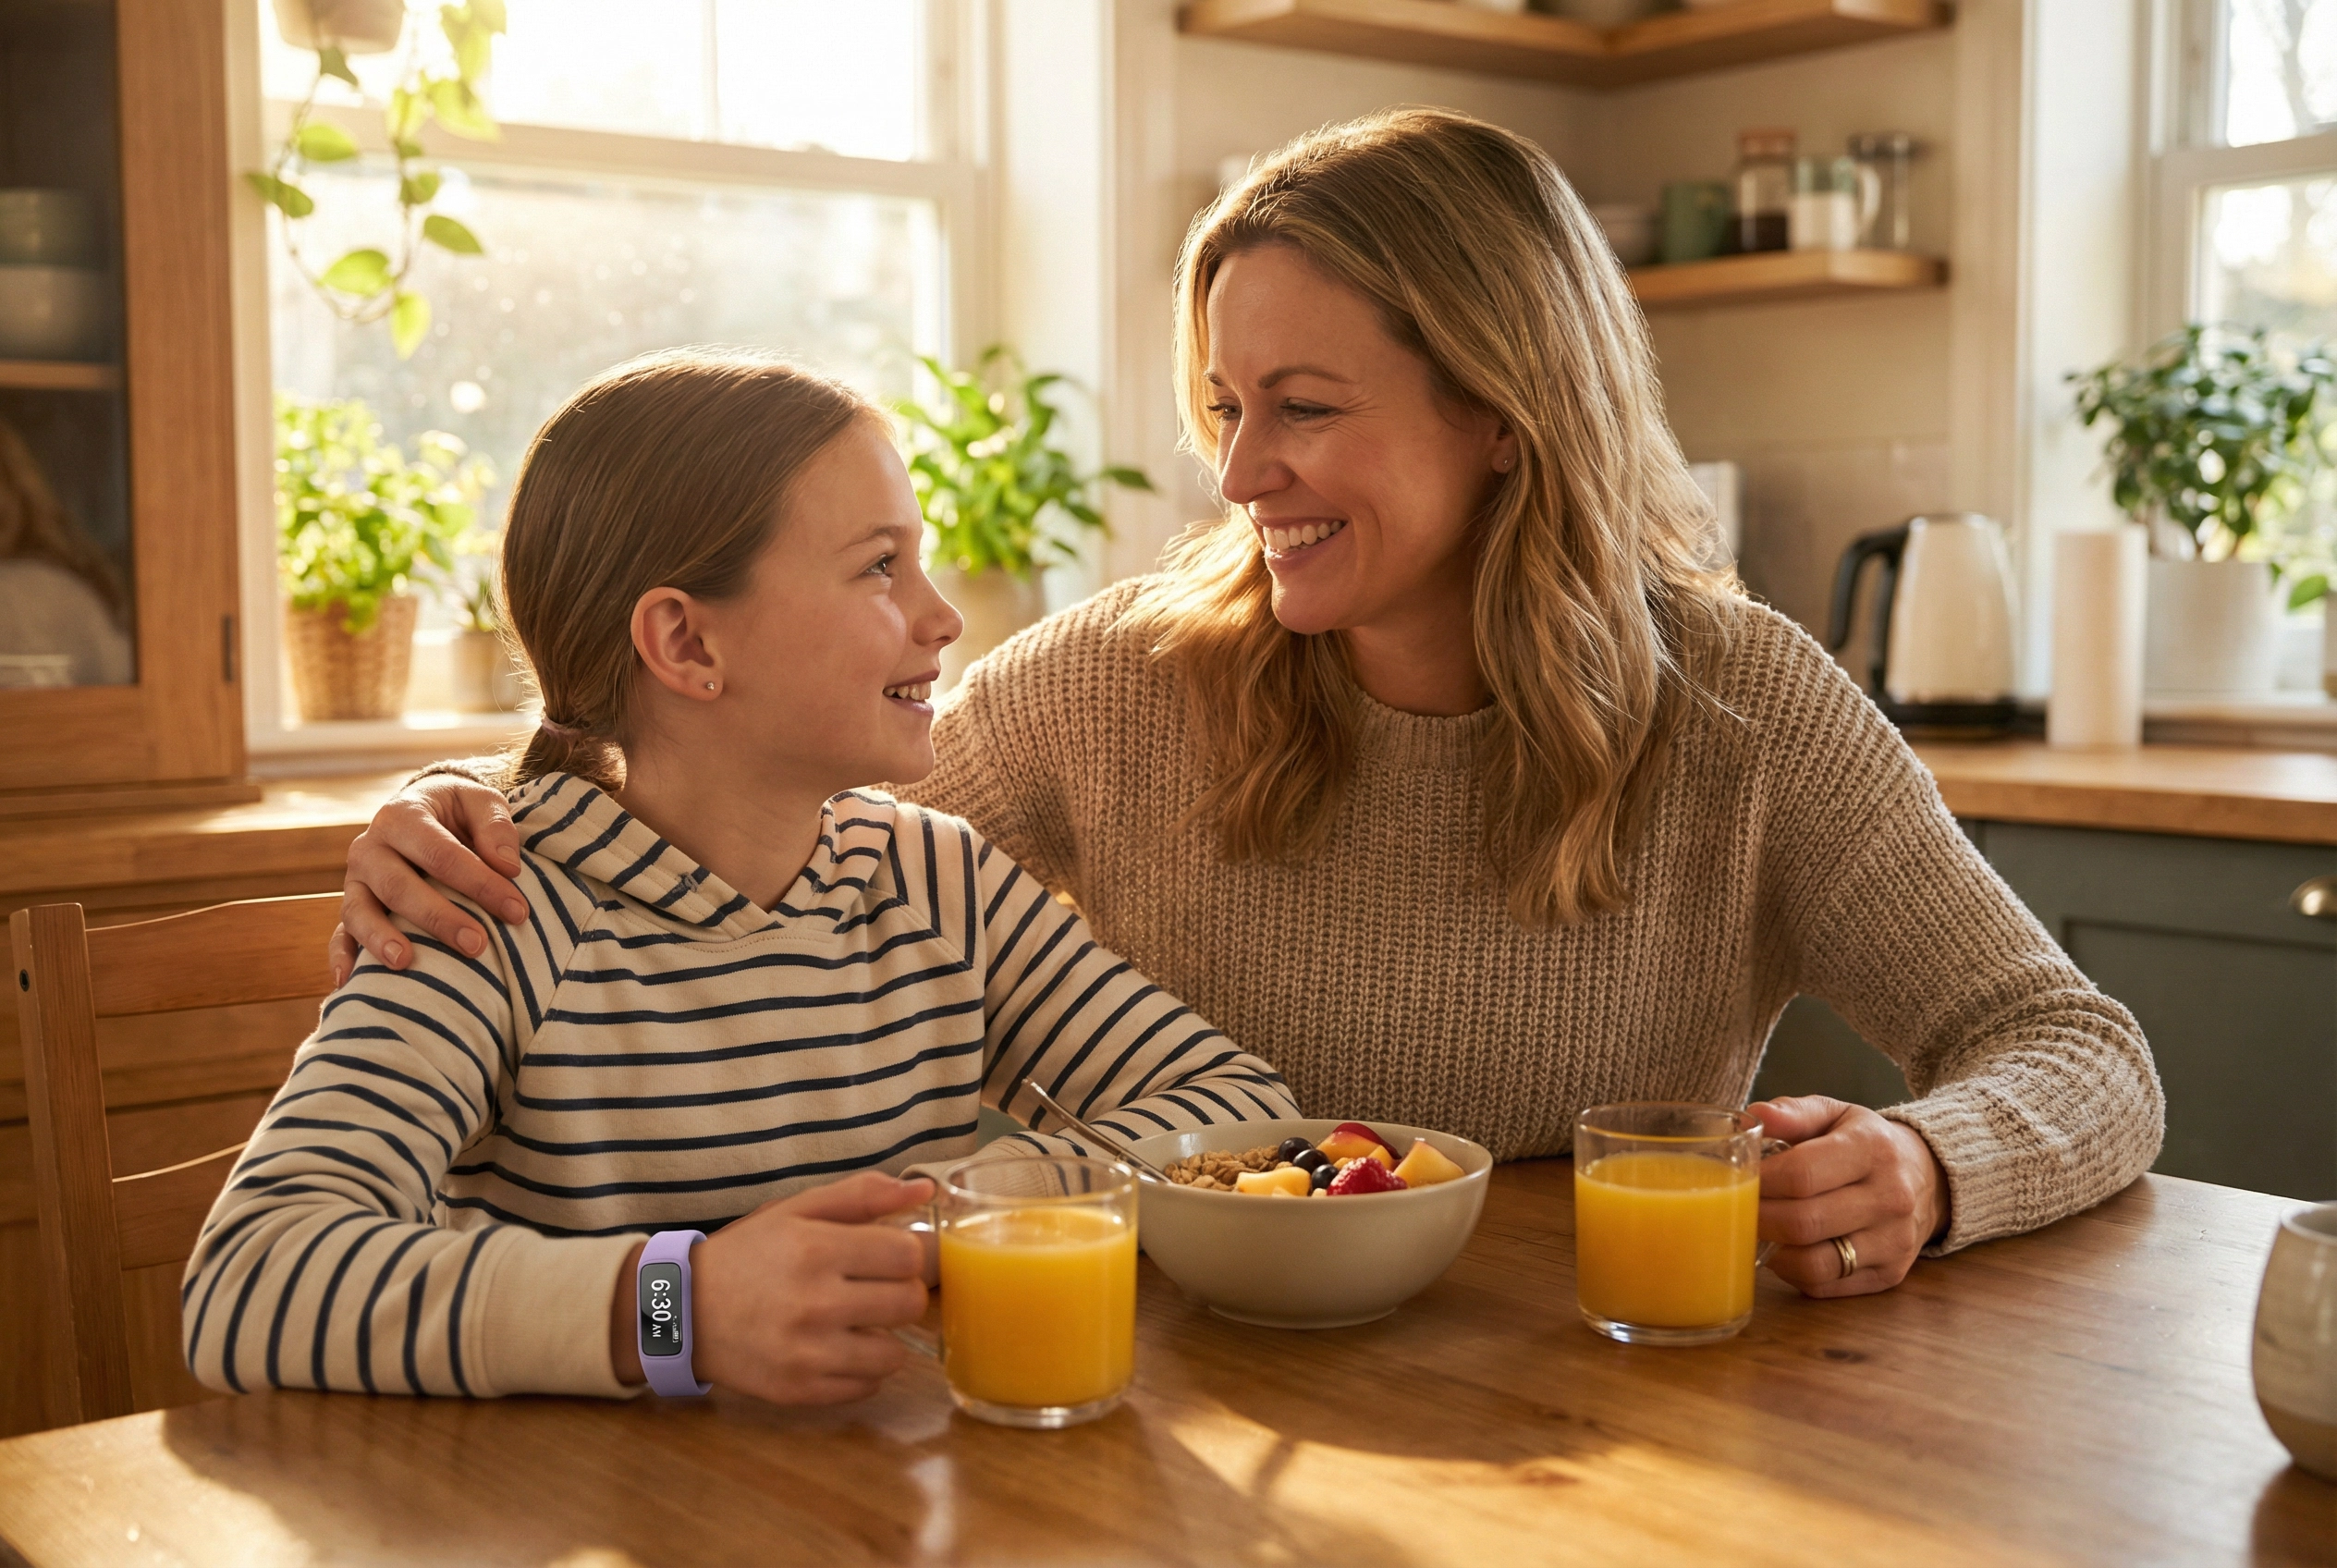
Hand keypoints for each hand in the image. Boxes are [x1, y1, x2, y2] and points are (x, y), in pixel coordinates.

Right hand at [331, 774, 526, 984]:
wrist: (421, 807)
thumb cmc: (457, 811)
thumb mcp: (479, 800)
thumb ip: (495, 825)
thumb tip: (508, 866)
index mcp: (402, 817)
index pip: (441, 853)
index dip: (479, 883)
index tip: (516, 910)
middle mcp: (370, 848)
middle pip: (399, 886)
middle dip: (439, 918)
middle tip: (477, 944)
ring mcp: (355, 880)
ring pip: (360, 911)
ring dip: (381, 938)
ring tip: (405, 962)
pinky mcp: (352, 905)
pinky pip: (340, 933)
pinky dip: (341, 956)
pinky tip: (347, 981)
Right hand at [609, 1173, 934, 1404]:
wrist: (683, 1311)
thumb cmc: (747, 1254)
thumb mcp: (796, 1210)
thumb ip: (862, 1195)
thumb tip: (925, 1188)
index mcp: (815, 1249)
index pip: (908, 1255)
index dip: (904, 1254)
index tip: (886, 1256)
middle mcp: (814, 1303)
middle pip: (909, 1303)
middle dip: (899, 1292)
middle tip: (875, 1289)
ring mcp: (807, 1354)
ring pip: (895, 1355)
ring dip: (885, 1337)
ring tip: (859, 1322)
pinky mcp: (800, 1391)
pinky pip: (866, 1386)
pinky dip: (861, 1369)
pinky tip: (838, 1348)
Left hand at [1745, 1095, 1948, 1298]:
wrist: (1925, 1178)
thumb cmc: (1864, 1143)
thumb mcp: (1835, 1114)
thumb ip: (1794, 1113)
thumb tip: (1755, 1116)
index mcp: (1872, 1149)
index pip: (1802, 1174)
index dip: (1759, 1181)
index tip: (1735, 1179)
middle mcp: (1891, 1198)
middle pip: (1804, 1222)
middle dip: (1758, 1218)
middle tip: (1735, 1209)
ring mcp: (1894, 1241)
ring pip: (1814, 1263)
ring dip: (1774, 1251)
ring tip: (1759, 1230)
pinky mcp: (1890, 1274)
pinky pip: (1825, 1285)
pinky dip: (1794, 1272)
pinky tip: (1786, 1249)